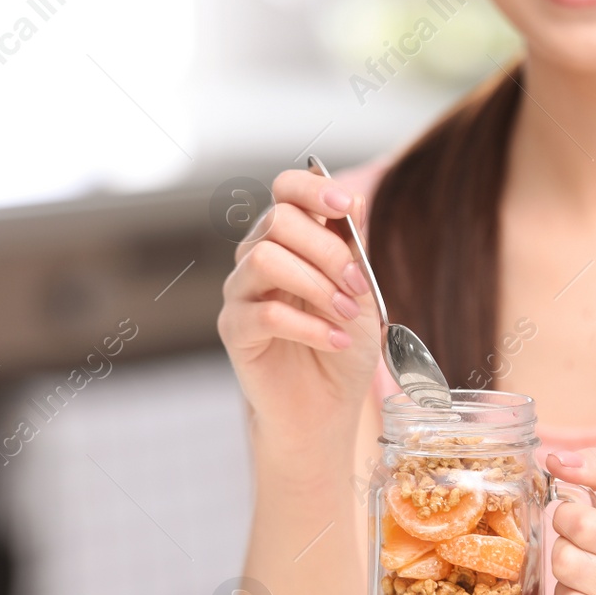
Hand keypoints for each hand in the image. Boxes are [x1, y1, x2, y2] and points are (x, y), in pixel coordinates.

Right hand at [217, 169, 381, 452]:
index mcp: (290, 240)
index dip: (312, 187)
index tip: (344, 205)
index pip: (286, 190)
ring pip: (264, 258)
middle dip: (327, 250)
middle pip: (276, 220)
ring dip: (316, 285)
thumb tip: (353, 200)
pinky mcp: (235, 330)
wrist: (325, 407)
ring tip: (347, 315)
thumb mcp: (361, 292)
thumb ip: (353, 247)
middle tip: (357, 287)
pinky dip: (309, 326)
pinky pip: (265, 313)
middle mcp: (257, 257)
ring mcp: (241, 292)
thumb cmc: (341, 345)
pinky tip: (335, 341)